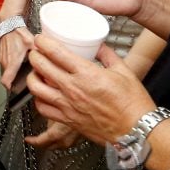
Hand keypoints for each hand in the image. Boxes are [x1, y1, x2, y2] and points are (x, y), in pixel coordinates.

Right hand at [0, 26, 34, 91]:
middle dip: (16, 81)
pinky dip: (12, 66)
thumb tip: (50, 60)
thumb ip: (39, 53)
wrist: (9, 23)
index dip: (12, 88)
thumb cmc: (18, 33)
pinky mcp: (2, 54)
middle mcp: (4, 62)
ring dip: (14, 73)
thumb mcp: (31, 43)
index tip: (19, 90)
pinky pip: (7, 64)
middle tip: (27, 80)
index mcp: (11, 62)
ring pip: (7, 71)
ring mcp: (2, 58)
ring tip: (25, 70)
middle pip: (8, 78)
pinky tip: (21, 60)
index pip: (6, 82)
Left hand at [27, 37, 154, 146]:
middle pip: (41, 67)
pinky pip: (42, 108)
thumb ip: (108, 54)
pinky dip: (38, 99)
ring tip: (36, 72)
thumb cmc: (133, 104)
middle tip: (36, 52)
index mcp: (87, 74)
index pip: (55, 52)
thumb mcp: (124, 70)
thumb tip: (98, 45)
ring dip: (32, 76)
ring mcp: (68, 105)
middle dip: (34, 55)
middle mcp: (73, 89)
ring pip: (36, 88)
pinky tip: (43, 94)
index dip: (43, 42)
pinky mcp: (67, 120)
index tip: (41, 39)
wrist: (136, 131)